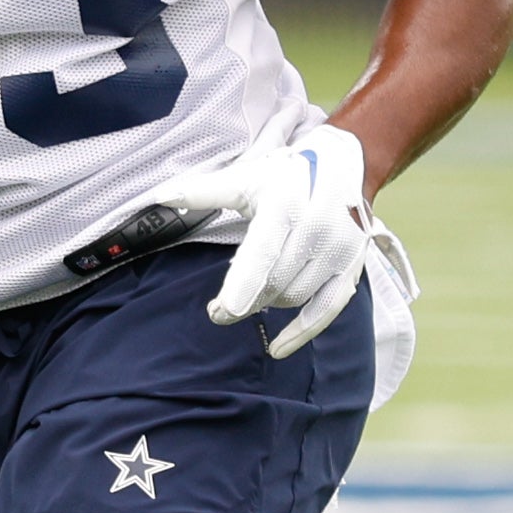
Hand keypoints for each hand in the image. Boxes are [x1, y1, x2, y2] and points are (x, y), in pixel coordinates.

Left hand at [139, 120, 372, 354]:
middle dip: (243, 301)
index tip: (224, 309)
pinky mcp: (351, 268)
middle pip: (274, 282)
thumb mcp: (247, 177)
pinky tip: (277, 348)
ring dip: (266, 304)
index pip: (263, 251)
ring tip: (250, 296)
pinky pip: (327, 310)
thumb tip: (161, 197)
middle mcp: (318, 228)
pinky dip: (302, 332)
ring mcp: (340, 250)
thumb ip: (204, 192)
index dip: (243, 283)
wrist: (345, 164)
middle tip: (217, 310)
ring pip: (294, 297)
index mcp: (287, 204)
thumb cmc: (288, 175)